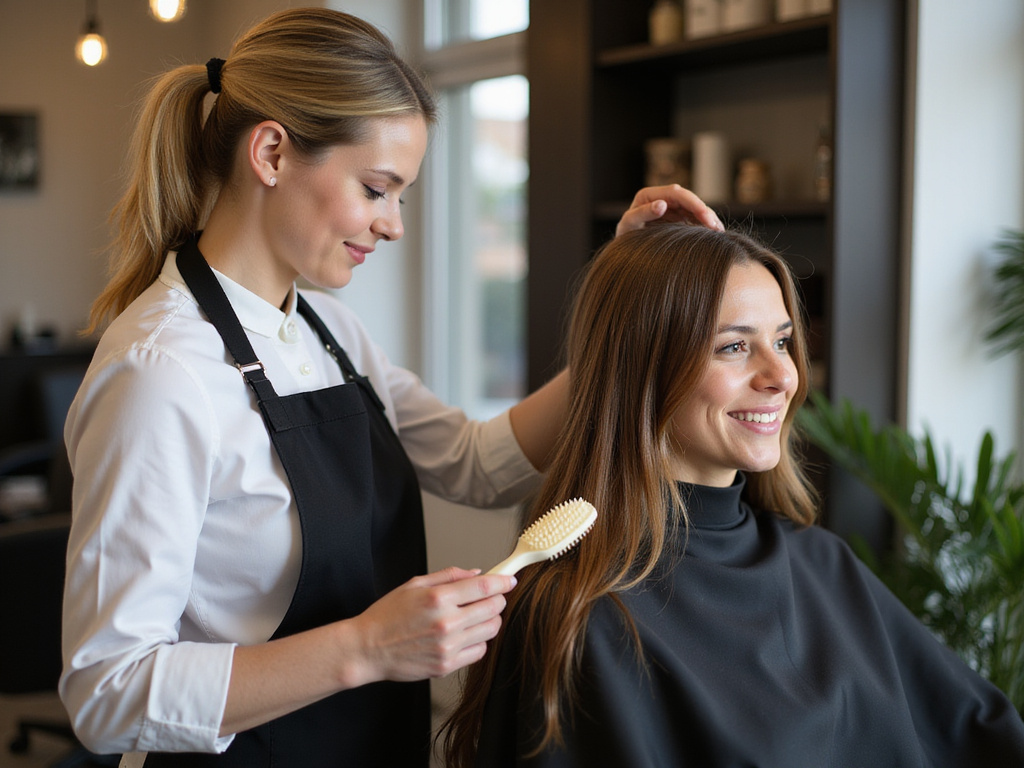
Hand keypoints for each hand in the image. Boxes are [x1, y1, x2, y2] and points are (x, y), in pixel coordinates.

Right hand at [350, 567, 515, 683]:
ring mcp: (448, 647)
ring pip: (490, 630)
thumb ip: (448, 576)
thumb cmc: (387, 615)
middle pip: (493, 608)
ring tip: (475, 616)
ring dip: (490, 620)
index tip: (509, 580)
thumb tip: (476, 573)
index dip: (503, 581)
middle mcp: (446, 623)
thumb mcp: (414, 584)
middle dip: (497, 600)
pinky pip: (479, 651)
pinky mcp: (446, 666)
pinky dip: (479, 641)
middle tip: (490, 597)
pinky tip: (466, 635)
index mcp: (438, 598)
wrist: (368, 648)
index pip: (484, 587)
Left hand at [615, 184, 723, 236]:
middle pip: (689, 200)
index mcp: (650, 195)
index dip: (693, 203)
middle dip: (704, 212)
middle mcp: (663, 198)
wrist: (623, 249)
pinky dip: (704, 225)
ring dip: (708, 219)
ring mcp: (670, 209)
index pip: (677, 193)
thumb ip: (642, 213)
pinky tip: (715, 235)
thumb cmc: (623, 236)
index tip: (705, 217)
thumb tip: (662, 204)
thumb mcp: (628, 225)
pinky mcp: (676, 219)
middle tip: (716, 228)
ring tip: (720, 232)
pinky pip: (694, 219)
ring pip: (694, 209)